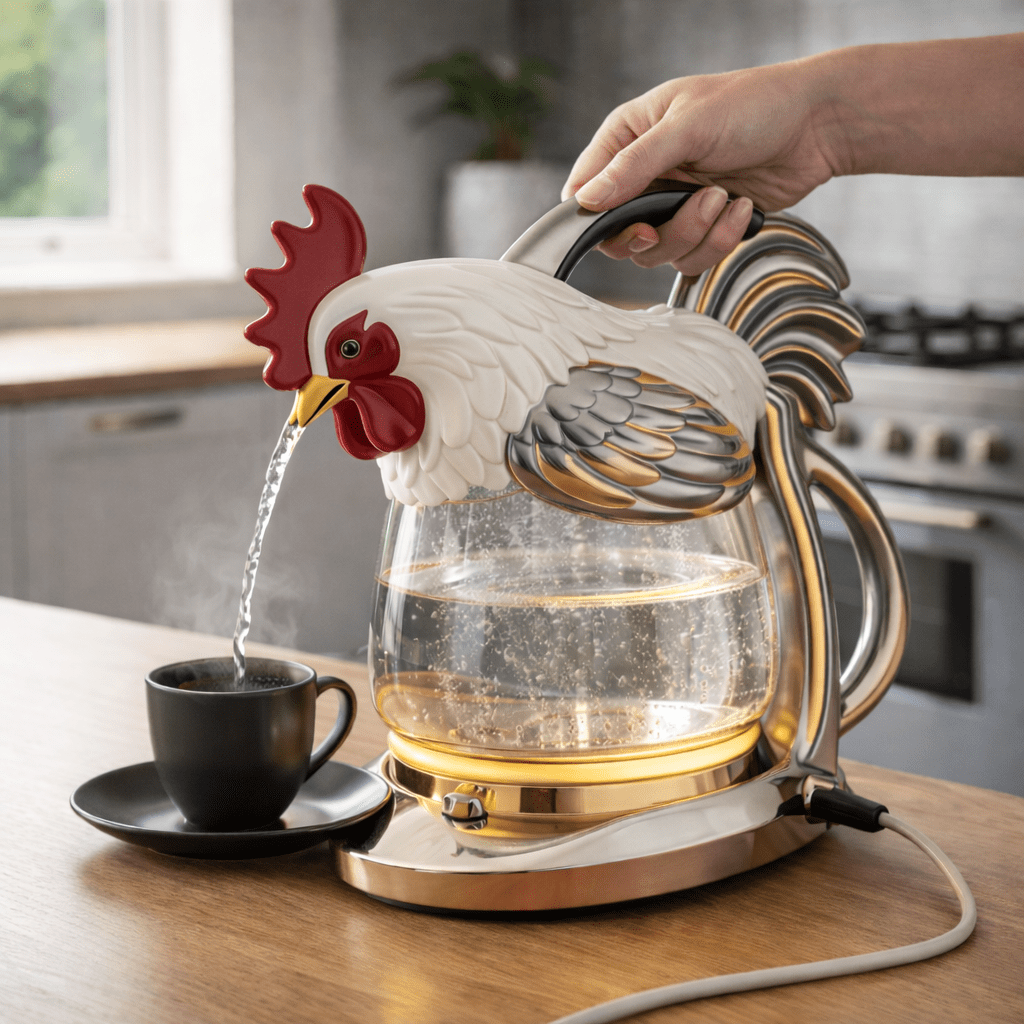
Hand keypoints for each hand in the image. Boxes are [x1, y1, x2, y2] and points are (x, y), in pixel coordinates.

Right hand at [561, 60, 839, 275]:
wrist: (816, 126)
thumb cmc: (754, 105)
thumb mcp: (687, 127)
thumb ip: (633, 165)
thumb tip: (586, 200)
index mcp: (628, 138)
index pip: (586, 190)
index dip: (598, 216)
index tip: (630, 221)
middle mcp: (645, 175)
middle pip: (620, 235)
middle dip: (657, 232)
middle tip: (685, 210)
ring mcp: (673, 204)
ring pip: (657, 253)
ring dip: (696, 233)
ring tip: (725, 197)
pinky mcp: (703, 227)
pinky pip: (693, 258)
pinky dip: (720, 240)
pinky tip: (742, 208)